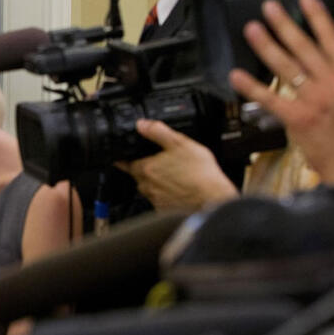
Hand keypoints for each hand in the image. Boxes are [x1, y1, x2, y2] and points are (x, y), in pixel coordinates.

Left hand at [114, 120, 237, 210]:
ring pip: (148, 188)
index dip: (123, 159)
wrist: (214, 199)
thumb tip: (142, 124)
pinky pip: (159, 200)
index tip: (120, 158)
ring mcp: (156, 199)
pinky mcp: (165, 210)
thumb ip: (158, 132)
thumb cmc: (200, 174)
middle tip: (160, 164)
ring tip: (172, 176)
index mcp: (147, 169)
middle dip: (144, 169)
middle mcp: (147, 186)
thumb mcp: (180, 143)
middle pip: (138, 176)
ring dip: (155, 182)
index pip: (125, 163)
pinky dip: (165, 195)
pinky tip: (178, 189)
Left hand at [229, 0, 333, 185]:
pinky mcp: (297, 118)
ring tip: (252, 29)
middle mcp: (332, 84)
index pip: (333, 40)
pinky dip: (252, 86)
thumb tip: (308, 50)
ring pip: (286, 67)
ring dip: (266, 46)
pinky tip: (237, 75)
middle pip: (305, 48)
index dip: (318, 17)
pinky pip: (270, 98)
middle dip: (285, 25)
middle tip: (268, 8)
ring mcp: (315, 100)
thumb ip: (329, 73)